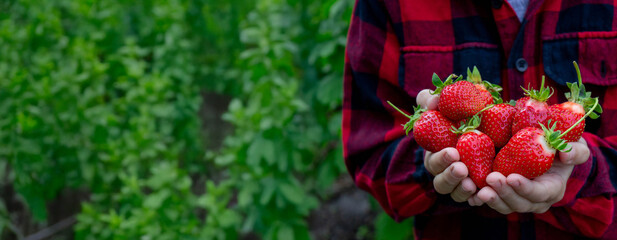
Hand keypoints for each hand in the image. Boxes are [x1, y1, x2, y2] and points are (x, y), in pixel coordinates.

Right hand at [417, 89, 476, 201]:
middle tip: (462, 168)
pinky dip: (477, 199)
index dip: (441, 159)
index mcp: (435, 155)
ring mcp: (461, 184)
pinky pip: (475, 200)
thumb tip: (433, 100)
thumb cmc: (459, 115)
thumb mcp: (445, 104)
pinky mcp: (477, 190)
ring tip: (472, 184)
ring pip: (456, 194)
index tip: (453, 151)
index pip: (433, 161)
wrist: (487, 126)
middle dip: (450, 176)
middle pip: (441, 182)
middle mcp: (445, 172)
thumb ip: (432, 100)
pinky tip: (483, 194)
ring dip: (462, 190)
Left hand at [468, 138, 590, 213]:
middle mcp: (535, 200)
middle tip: (491, 179)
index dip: (526, 188)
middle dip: (505, 193)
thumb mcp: (575, 146)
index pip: (540, 193)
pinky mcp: (503, 195)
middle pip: (519, 203)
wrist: (544, 150)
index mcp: (552, 189)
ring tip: (480, 190)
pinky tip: (471, 196)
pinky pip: (492, 200)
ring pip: (504, 205)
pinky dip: (480, 200)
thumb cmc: (561, 147)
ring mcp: (517, 199)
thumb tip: (566, 153)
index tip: (512, 177)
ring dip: (492, 199)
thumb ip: (575, 150)